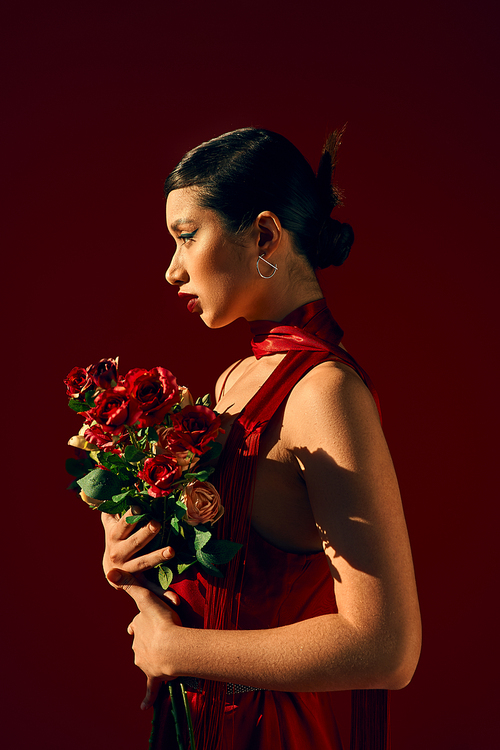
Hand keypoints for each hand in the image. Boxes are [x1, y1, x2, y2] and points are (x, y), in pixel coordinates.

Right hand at [102, 508, 175, 598]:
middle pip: (134, 542)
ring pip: (143, 562)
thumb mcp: (111, 524)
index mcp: (114, 537)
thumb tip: (117, 489)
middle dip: (145, 533)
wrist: (109, 571)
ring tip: (171, 550)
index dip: (129, 517)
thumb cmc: (116, 539)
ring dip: (157, 556)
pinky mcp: (138, 583)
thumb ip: (114, 509)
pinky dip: (162, 593)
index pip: (122, 525)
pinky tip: (174, 599)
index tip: (138, 508)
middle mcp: (119, 554)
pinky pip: (151, 588)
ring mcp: (128, 570)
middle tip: (157, 523)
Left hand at [108, 568, 182, 709]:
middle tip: (159, 638)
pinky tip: (143, 706)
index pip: (136, 625)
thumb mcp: (146, 597)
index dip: (139, 624)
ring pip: (145, 661)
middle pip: (140, 643)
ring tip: (161, 660)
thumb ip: (130, 584)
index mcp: (137, 628)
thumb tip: (109, 569)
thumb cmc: (162, 620)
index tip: (139, 624)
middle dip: (147, 642)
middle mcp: (137, 646)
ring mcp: (145, 661)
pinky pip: (150, 688)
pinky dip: (147, 697)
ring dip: (151, 661)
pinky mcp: (154, 676)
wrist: (171, 648)